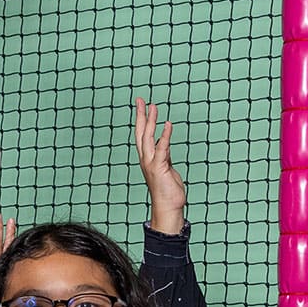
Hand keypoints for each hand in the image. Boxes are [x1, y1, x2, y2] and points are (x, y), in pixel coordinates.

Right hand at [133, 97, 186, 234]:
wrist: (168, 207)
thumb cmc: (168, 190)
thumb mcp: (166, 167)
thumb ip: (164, 155)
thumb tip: (165, 144)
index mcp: (147, 158)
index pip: (142, 135)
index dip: (141, 120)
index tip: (142, 105)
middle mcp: (146, 159)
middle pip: (141, 133)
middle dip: (140, 115)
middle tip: (140, 99)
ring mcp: (151, 163)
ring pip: (148, 138)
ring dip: (150, 121)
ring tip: (153, 107)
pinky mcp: (159, 167)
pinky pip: (162, 148)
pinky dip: (165, 136)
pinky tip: (167, 124)